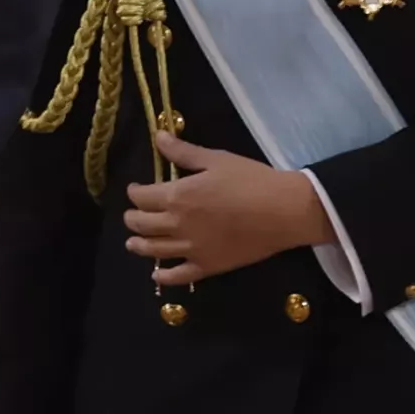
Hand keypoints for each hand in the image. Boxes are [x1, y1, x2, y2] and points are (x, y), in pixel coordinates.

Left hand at [125, 132, 334, 284]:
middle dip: (132, 218)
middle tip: (133, 214)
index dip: (134, 192)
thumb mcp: (216, 159)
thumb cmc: (250, 180)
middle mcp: (177, 224)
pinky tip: (157, 274)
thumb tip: (158, 137)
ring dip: (138, 245)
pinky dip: (163, 276)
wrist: (282, 211)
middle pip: (141, 224)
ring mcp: (190, 249)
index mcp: (177, 196)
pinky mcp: (206, 267)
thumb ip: (183, 152)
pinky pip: (178, 276)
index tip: (136, 190)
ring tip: (133, 242)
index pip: (141, 197)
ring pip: (153, 251)